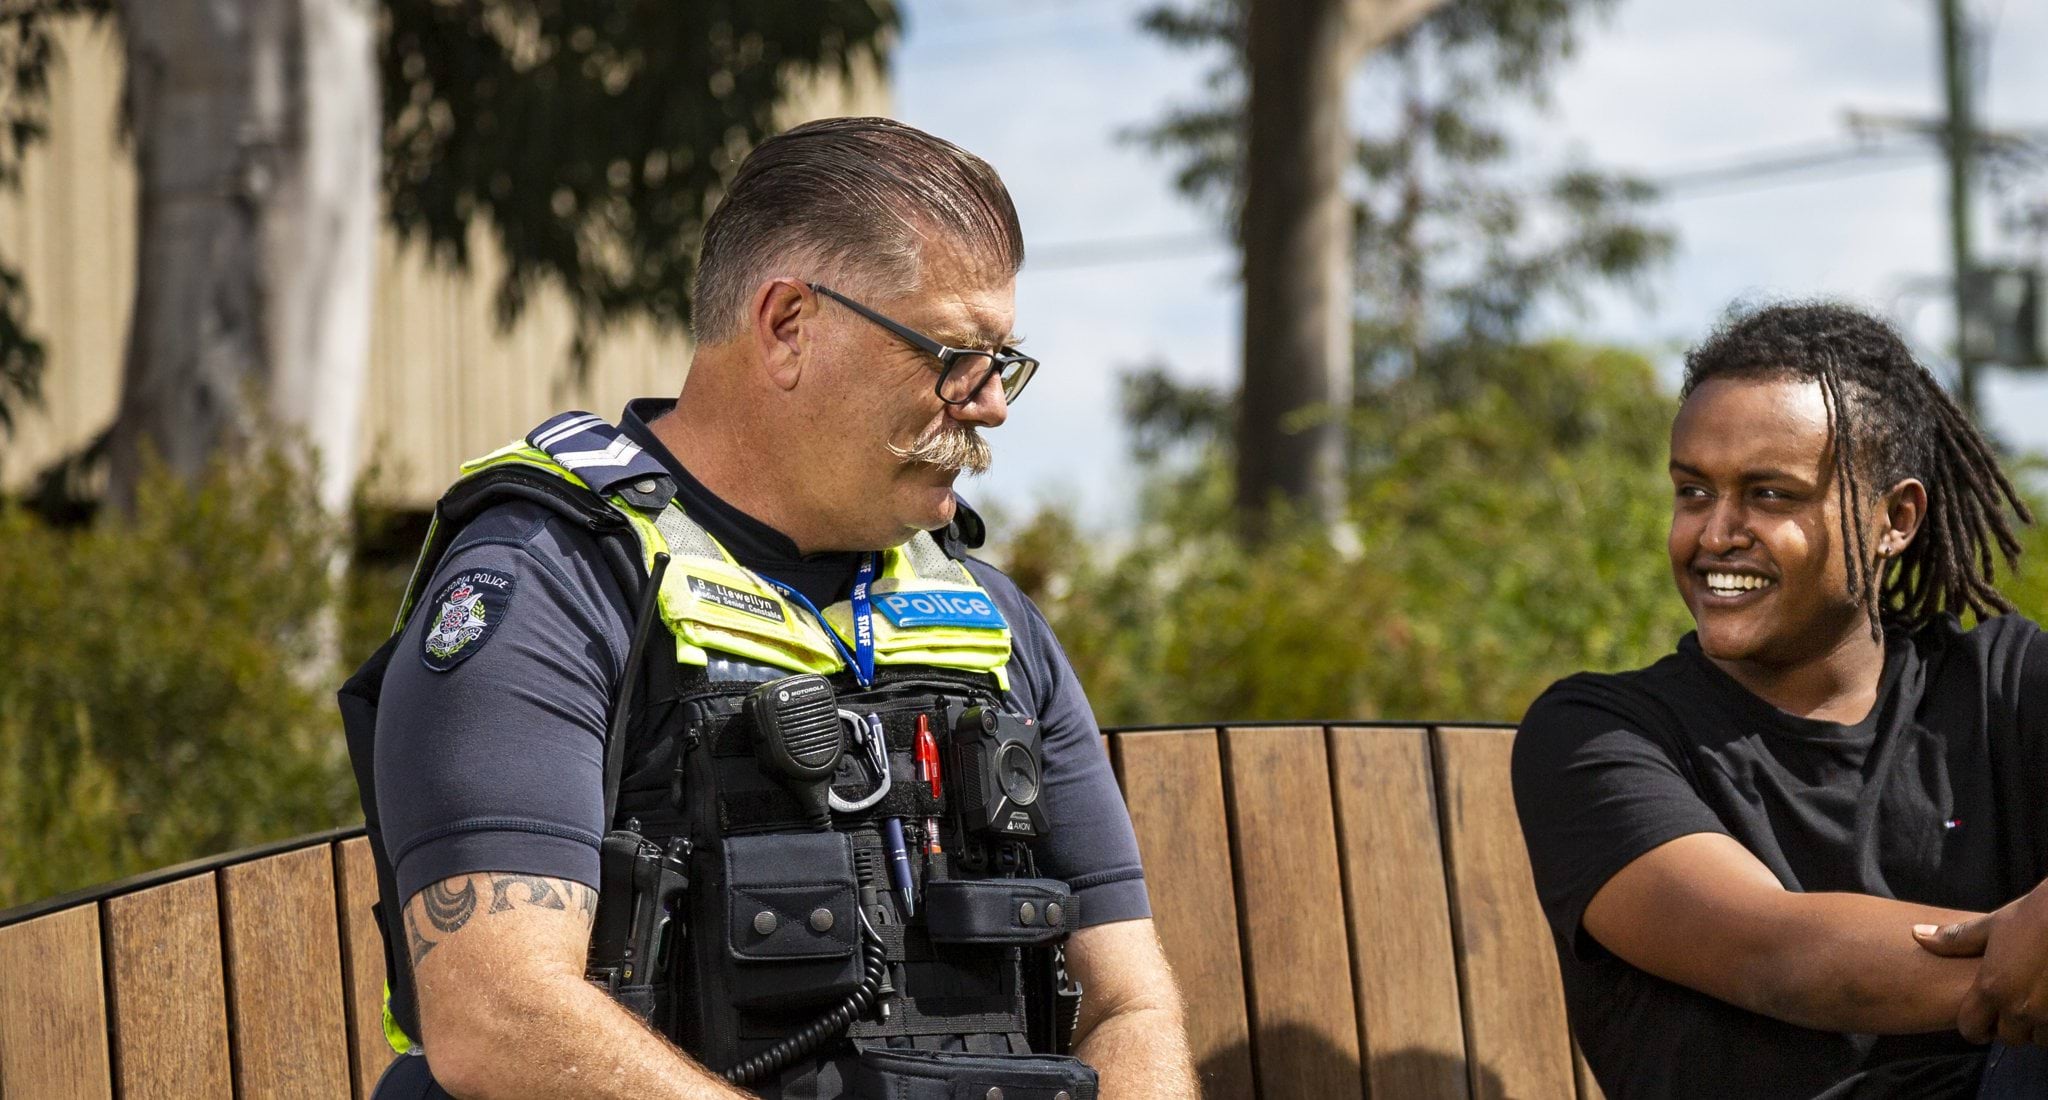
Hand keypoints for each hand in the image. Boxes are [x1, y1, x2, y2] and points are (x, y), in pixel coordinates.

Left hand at [1916, 884, 2047, 1045]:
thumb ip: (1956, 939)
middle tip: (2012, 1007)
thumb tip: (1917, 934)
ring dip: (2036, 1027)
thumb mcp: (1993, 925)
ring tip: (2035, 1003)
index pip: (1971, 1029)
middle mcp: (2020, 1009)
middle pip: (2008, 1037)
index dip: (1974, 1026)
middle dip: (2008, 1026)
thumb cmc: (2035, 917)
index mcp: (1992, 989)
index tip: (1982, 1019)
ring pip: (2038, 1038)